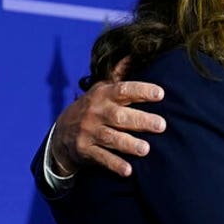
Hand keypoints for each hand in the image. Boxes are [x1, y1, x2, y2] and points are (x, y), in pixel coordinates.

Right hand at [52, 58, 165, 177]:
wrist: (61, 133)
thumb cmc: (93, 108)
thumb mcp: (102, 88)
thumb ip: (119, 74)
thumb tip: (134, 52)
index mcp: (103, 95)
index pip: (123, 90)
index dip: (141, 90)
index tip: (161, 94)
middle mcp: (96, 113)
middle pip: (119, 116)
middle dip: (141, 120)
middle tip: (162, 125)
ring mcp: (89, 132)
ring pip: (111, 138)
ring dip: (129, 144)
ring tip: (146, 149)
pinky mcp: (85, 151)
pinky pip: (101, 158)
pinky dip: (115, 165)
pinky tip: (129, 171)